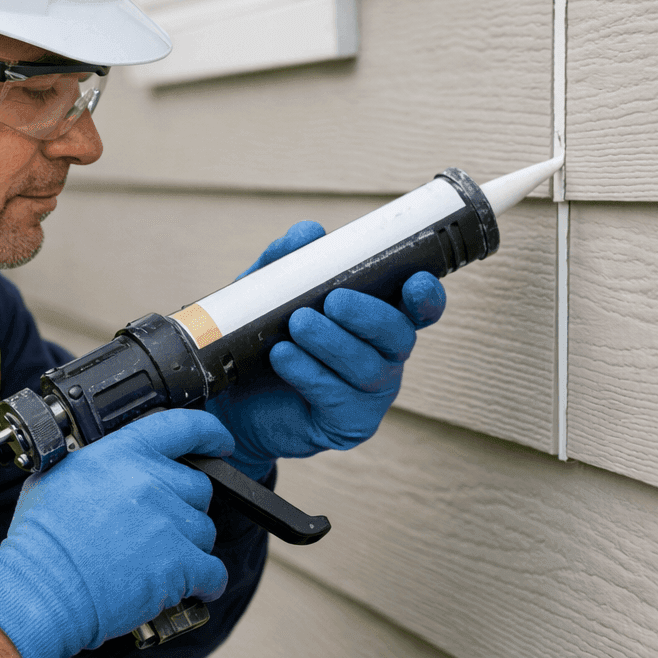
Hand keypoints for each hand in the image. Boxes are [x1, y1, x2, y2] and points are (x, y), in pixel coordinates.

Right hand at [0, 410, 232, 657]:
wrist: (41, 590)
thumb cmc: (41, 542)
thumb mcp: (56, 477)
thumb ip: (95, 463)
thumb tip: (109, 467)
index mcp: (121, 453)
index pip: (182, 427)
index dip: (210, 433)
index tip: (220, 442)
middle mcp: (149, 481)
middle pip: (198, 487)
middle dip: (184, 508)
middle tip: (157, 528)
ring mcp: (167, 521)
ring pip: (204, 531)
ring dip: (188, 547)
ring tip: (156, 562)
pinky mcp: (179, 563)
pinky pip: (213, 571)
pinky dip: (206, 583)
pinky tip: (190, 587)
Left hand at [207, 222, 446, 480]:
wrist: (231, 399)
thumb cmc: (260, 339)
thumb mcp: (264, 294)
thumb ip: (285, 263)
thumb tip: (308, 233)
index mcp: (376, 316)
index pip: (418, 306)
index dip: (425, 295)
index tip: (415, 283)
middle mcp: (383, 354)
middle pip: (400, 335)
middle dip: (370, 316)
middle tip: (333, 300)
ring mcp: (370, 393)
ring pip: (369, 369)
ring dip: (333, 343)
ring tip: (297, 324)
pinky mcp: (349, 424)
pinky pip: (340, 399)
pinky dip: (310, 373)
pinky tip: (283, 356)